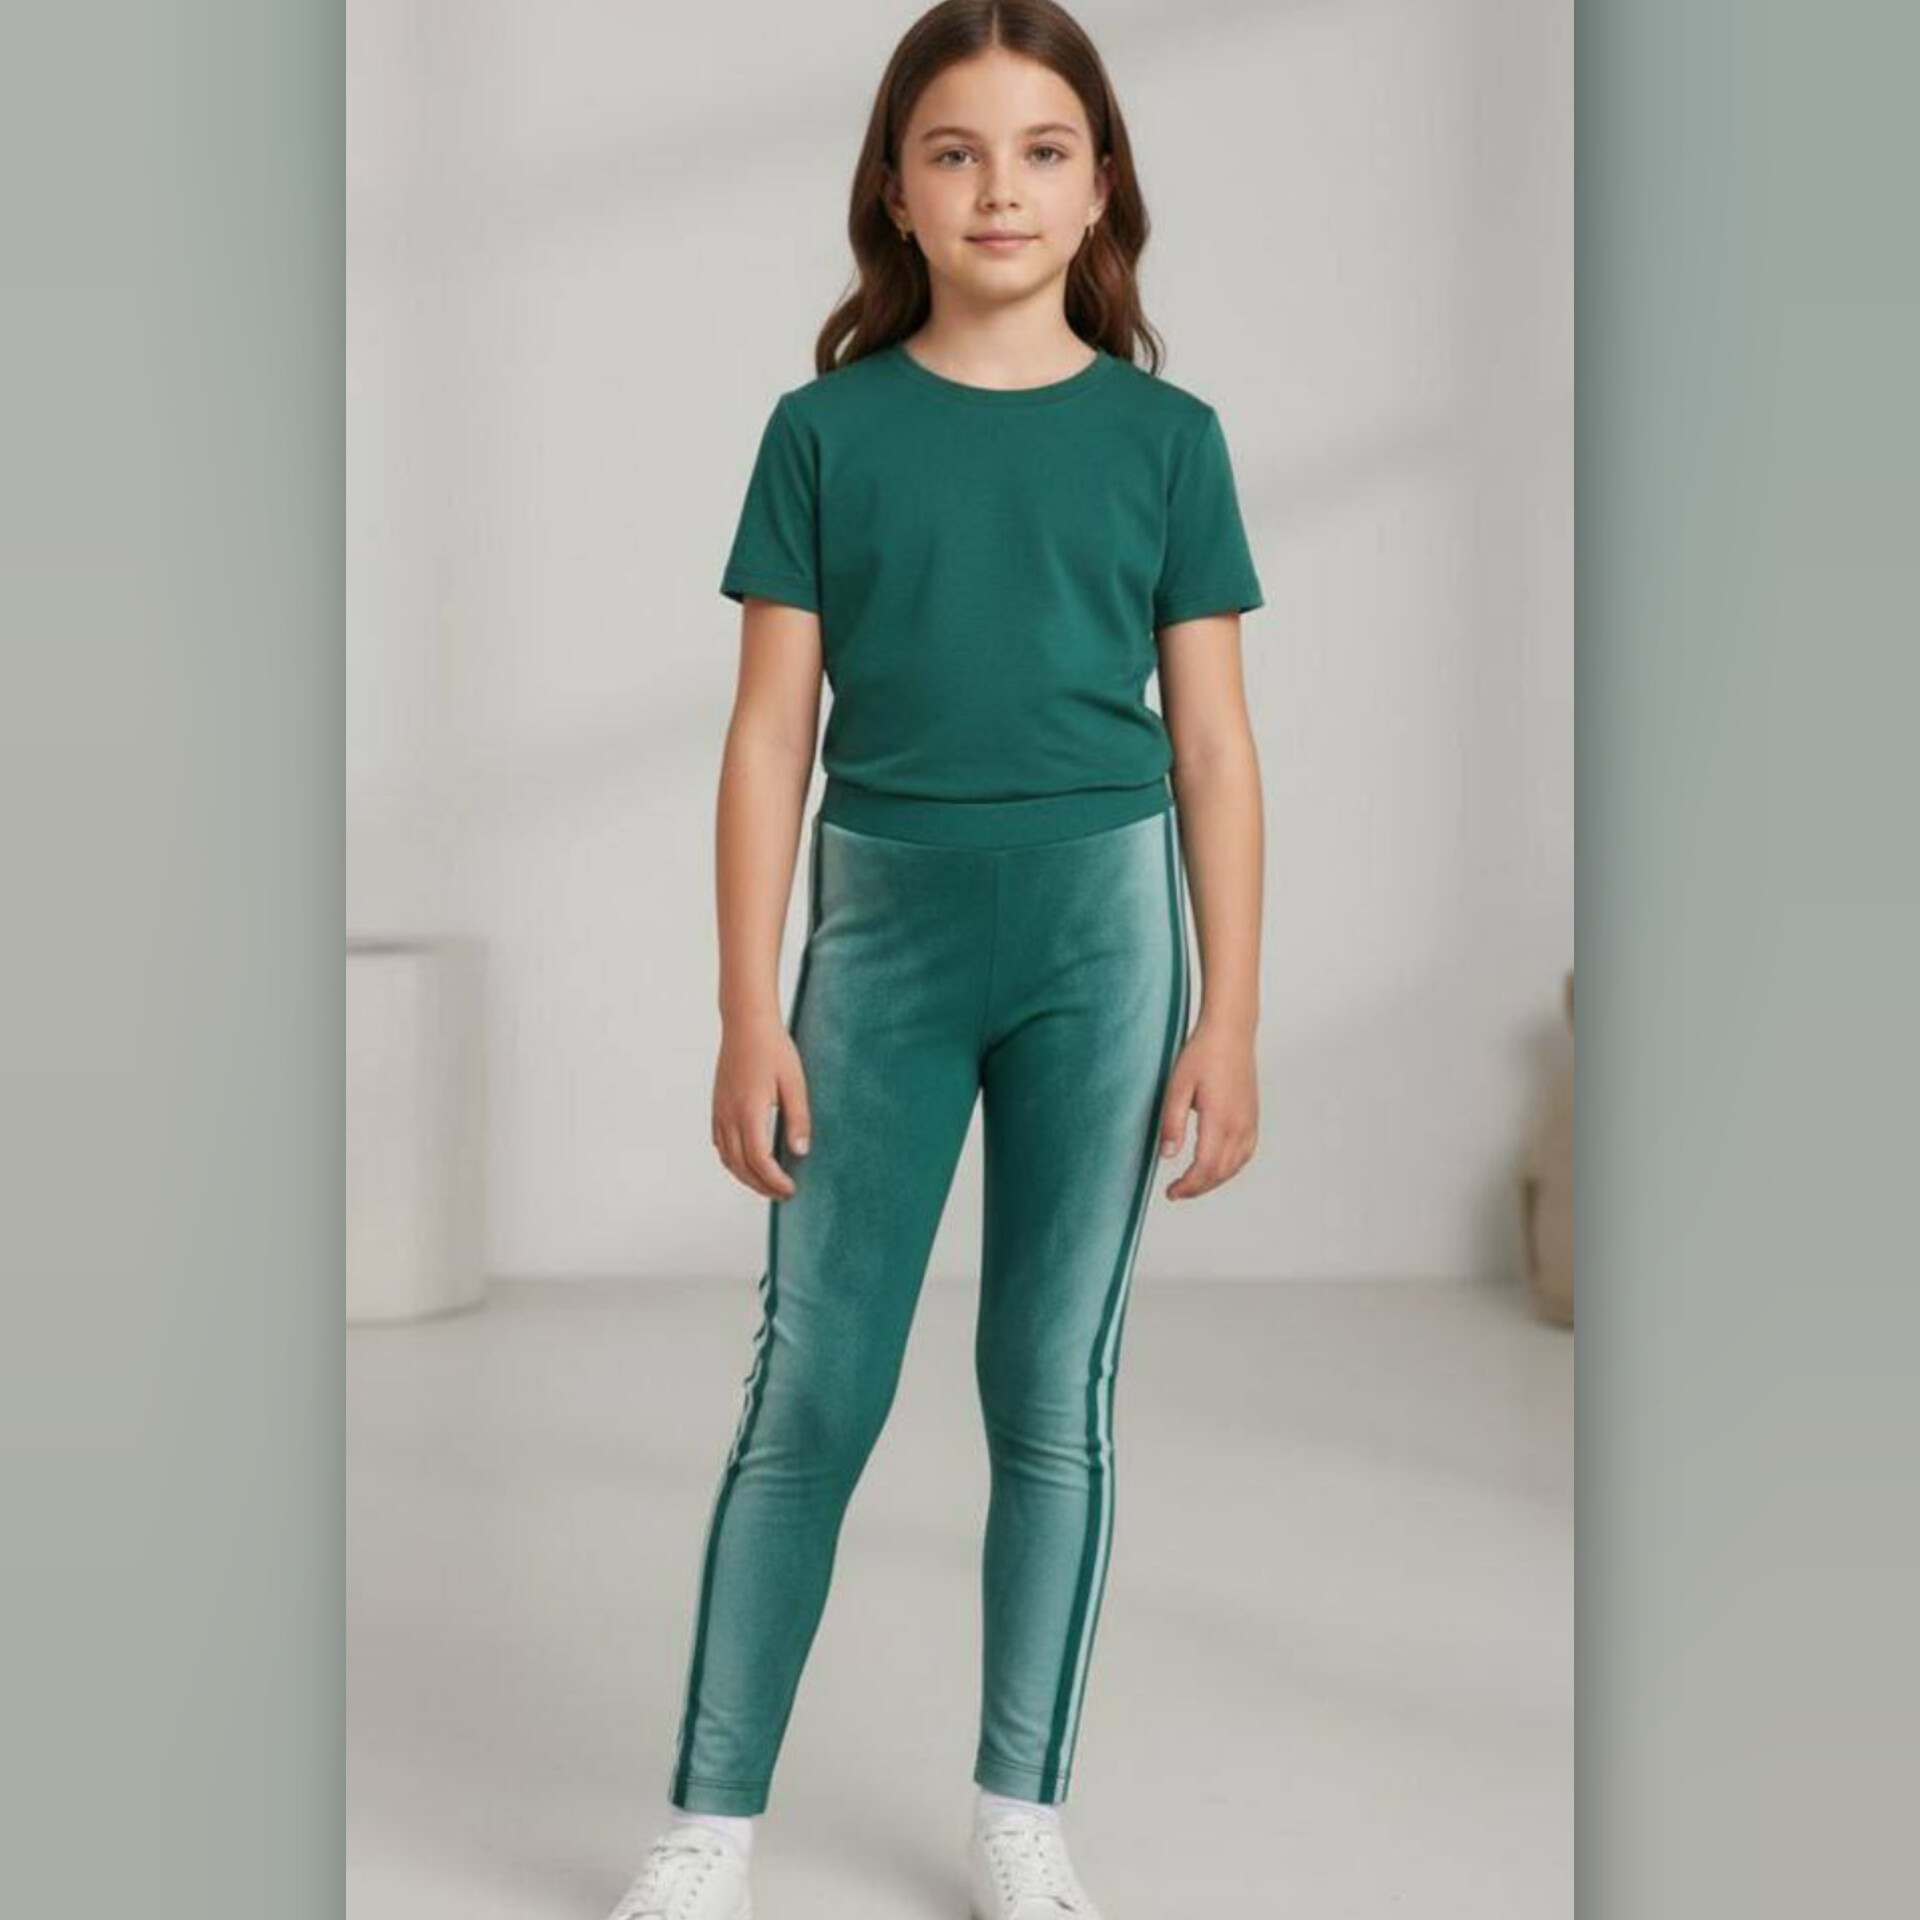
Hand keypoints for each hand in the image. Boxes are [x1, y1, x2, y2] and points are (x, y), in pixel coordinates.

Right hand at [712, 1014, 811, 1199]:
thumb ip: (798, 1118)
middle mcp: (729, 1115)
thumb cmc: (773, 1049)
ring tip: (767, 1183)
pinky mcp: (717, 1106)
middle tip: (783, 1194)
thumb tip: (800, 1151)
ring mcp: (720, 1111)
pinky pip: (720, 1143)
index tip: (791, 1189)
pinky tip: (747, 1161)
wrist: (745, 1024)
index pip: (759, 1159)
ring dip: (746, 1176)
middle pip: (740, 1165)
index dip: (774, 1180)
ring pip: (727, 1158)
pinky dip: (733, 1160)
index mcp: (749, 1111)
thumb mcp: (794, 1082)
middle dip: (761, 1186)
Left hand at [1156, 1019, 1259, 1200]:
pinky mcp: (1253, 1117)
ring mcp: (1250, 1122)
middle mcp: (1240, 1125)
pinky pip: (1245, 1153)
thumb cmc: (1203, 1054)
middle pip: (1220, 1172)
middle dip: (1198, 1188)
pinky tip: (1216, 1167)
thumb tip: (1167, 1155)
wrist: (1231, 1032)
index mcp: (1220, 1120)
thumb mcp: (1177, 1087)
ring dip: (1214, 1180)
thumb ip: (1172, 1123)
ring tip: (1193, 1183)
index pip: (1205, 1168)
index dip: (1188, 1186)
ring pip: (1235, 1166)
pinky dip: (1230, 1168)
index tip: (1171, 1192)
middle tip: (1176, 1192)